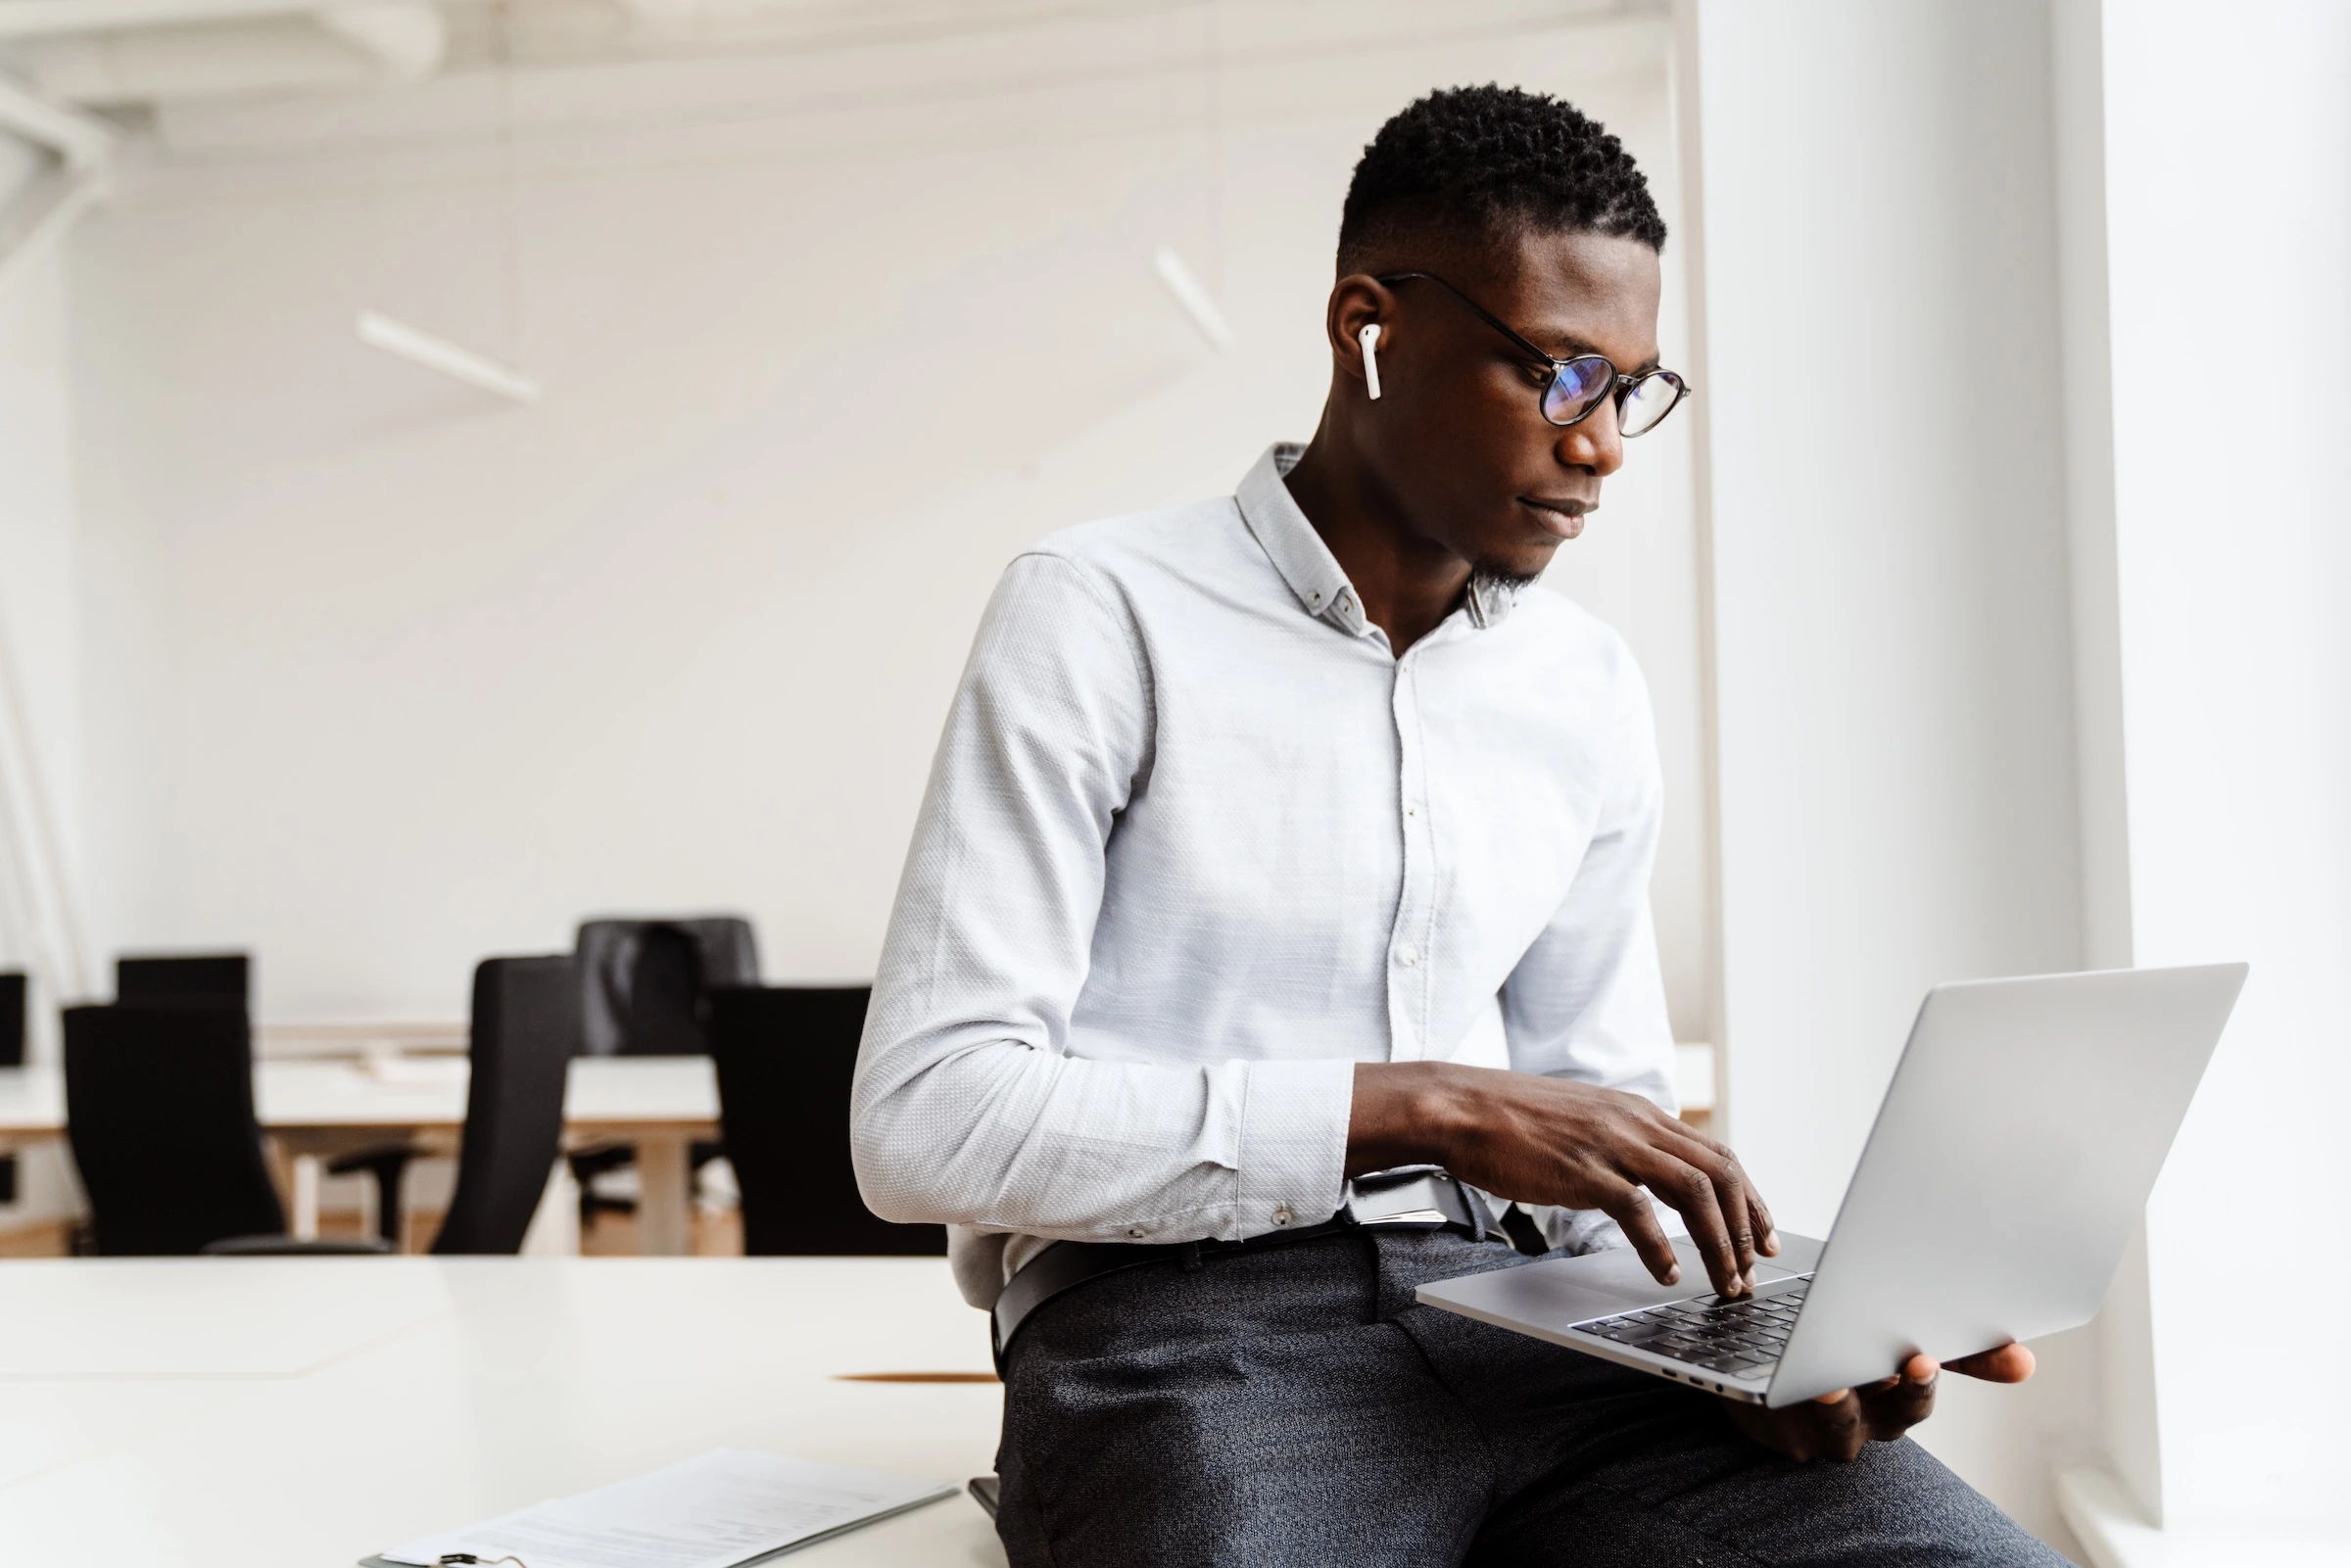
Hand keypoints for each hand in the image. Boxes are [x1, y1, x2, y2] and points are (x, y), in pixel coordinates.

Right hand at [1348, 1062, 1774, 1296]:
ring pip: (1694, 1191)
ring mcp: (1611, 1144)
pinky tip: (1666, 1274)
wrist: (1459, 1106)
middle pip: (1720, 1173)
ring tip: (1724, 1282)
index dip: (1749, 1199)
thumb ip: (1620, 1142)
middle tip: (1754, 1271)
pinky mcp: (1583, 1169)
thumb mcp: (1583, 1120)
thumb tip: (1648, 1180)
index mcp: (1639, 1112)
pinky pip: (1639, 1212)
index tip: (1762, 1237)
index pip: (1716, 1154)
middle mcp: (1636, 1123)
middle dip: (1747, 1226)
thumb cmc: (1510, 1120)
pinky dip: (1660, 1247)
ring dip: (1719, 1243)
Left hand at [1720, 1343, 2036, 1461]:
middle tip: (1921, 1361)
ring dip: (1843, 1405)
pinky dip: (1788, 1405)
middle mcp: (1876, 1417)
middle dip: (1914, 1388)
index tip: (2013, 1356)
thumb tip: (2022, 1356)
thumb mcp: (1879, 1328)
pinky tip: (1786, 1386)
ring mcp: (1830, 1429)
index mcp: (1905, 1388)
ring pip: (1845, 1423)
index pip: (1953, 1373)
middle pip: (1905, 1408)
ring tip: (1837, 1383)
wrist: (1753, 1363)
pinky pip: (1788, 1423)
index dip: (1981, 1364)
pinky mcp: (1783, 1432)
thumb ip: (1938, 1339)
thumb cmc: (1825, 1345)